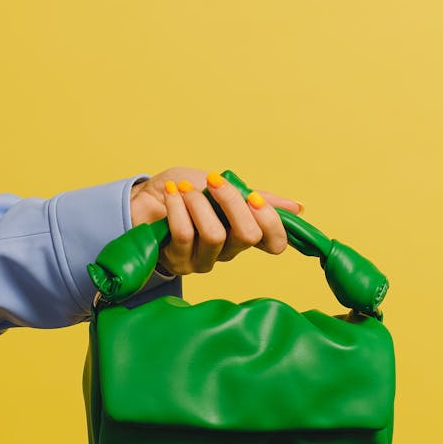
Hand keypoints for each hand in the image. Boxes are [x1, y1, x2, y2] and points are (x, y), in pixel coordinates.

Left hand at [130, 168, 304, 275]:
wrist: (144, 198)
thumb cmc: (185, 191)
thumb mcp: (223, 187)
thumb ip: (258, 197)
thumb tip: (298, 207)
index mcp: (244, 232)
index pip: (275, 243)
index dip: (271, 222)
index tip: (254, 197)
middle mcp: (229, 251)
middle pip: (247, 235)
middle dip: (231, 201)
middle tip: (214, 181)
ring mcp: (204, 260)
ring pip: (215, 235)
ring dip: (198, 203)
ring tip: (184, 188)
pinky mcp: (178, 261)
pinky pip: (185, 235)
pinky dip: (179, 208)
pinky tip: (172, 194)